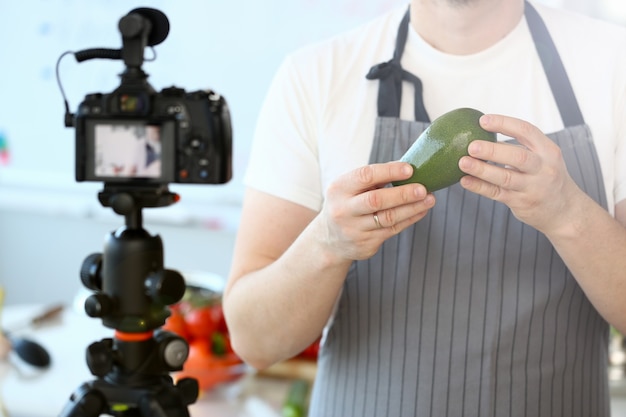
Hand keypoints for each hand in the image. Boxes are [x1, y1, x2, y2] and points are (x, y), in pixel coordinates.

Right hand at [317, 161, 434, 259]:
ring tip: (429, 199)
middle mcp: (343, 210)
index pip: (364, 176)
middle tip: (423, 188)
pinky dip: (409, 219)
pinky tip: (421, 210)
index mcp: (339, 189)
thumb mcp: (350, 188)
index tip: (409, 169)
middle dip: (403, 194)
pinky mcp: (365, 244)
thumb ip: (373, 178)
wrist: (330, 239)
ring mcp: (354, 230)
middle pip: (376, 200)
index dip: (388, 171)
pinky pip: (392, 230)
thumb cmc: (347, 204)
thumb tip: (407, 167)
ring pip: (388, 218)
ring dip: (412, 208)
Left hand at [458, 114, 582, 234]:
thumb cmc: (546, 177)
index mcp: (548, 151)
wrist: (565, 211)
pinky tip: (465, 180)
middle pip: (518, 156)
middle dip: (492, 150)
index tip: (483, 120)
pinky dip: (479, 187)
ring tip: (462, 162)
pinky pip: (497, 194)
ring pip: (506, 177)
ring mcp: (533, 187)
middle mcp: (543, 168)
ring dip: (482, 169)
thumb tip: (481, 134)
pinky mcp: (522, 203)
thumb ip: (519, 148)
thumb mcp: (543, 158)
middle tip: (471, 146)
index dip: (504, 124)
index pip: (527, 131)